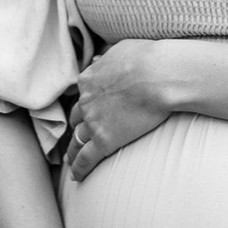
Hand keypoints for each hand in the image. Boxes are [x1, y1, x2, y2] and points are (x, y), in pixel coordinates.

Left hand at [66, 39, 169, 180]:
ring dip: (73, 150)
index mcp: (89, 79)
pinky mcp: (104, 140)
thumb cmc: (146, 58)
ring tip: (70, 160)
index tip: (87, 110)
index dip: (85, 103)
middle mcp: (86, 100)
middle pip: (77, 117)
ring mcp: (93, 121)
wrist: (157, 75)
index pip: (83, 94)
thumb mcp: (121, 49)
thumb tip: (99, 58)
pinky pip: (86, 158)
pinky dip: (79, 168)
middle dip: (76, 127)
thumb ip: (107, 57)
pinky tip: (77, 177)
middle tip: (75, 136)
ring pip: (77, 140)